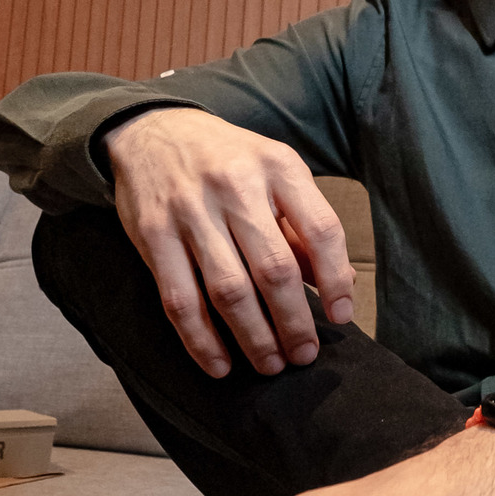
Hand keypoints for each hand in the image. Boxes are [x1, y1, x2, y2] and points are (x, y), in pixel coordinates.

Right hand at [104, 107, 355, 376]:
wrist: (153, 131)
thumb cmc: (229, 160)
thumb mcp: (276, 173)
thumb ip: (303, 226)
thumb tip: (335, 286)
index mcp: (278, 167)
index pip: (321, 229)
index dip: (336, 278)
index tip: (341, 316)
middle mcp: (235, 186)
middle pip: (274, 269)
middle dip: (294, 322)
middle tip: (305, 355)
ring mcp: (191, 211)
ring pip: (229, 290)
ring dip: (254, 338)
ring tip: (271, 365)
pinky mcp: (154, 236)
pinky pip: (180, 299)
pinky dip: (201, 339)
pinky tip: (220, 364)